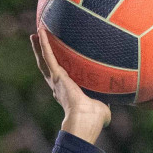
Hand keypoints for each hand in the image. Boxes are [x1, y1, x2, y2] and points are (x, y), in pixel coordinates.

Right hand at [31, 26, 110, 143]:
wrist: (85, 120)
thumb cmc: (94, 119)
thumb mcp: (103, 106)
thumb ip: (106, 101)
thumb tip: (116, 102)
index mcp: (69, 91)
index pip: (62, 77)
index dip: (58, 69)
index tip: (57, 60)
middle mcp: (60, 86)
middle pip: (49, 66)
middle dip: (44, 54)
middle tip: (40, 41)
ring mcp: (57, 80)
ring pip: (46, 59)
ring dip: (41, 46)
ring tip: (37, 32)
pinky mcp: (57, 76)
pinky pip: (48, 56)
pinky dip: (44, 44)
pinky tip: (41, 32)